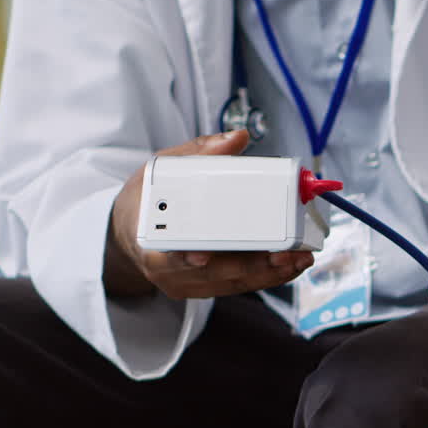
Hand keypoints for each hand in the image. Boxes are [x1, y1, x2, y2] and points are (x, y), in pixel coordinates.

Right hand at [104, 130, 315, 298]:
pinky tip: (288, 265)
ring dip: (268, 273)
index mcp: (148, 241)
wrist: (129, 233)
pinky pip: (238, 285)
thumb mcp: (161, 169)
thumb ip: (199, 153)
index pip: (168, 254)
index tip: (204, 256)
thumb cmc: (145, 201)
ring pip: (231, 283)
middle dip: (252, 265)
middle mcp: (167, 270)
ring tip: (298, 259)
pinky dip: (265, 276)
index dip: (186, 256)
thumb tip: (236, 138)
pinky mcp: (204, 289)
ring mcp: (187, 284)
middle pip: (213, 272)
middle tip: (285, 253)